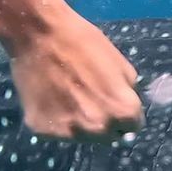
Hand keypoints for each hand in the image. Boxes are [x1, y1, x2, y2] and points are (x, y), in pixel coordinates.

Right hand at [8, 16, 142, 141]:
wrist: (39, 34)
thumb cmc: (84, 43)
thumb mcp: (121, 65)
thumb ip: (127, 94)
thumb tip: (126, 112)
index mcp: (123, 112)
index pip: (132, 127)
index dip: (123, 111)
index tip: (110, 99)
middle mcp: (98, 129)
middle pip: (107, 136)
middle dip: (104, 121)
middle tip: (88, 96)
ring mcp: (69, 133)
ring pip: (81, 135)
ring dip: (79, 122)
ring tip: (67, 94)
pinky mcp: (42, 131)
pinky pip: (56, 130)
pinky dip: (55, 118)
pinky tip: (50, 96)